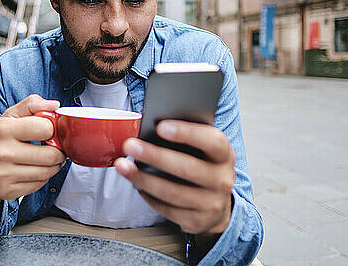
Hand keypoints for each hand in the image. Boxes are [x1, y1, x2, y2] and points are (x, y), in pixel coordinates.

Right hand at [0, 94, 65, 232]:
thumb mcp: (10, 116)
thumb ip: (32, 104)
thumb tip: (55, 105)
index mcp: (3, 129)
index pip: (46, 128)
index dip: (52, 129)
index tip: (49, 131)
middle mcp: (2, 152)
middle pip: (51, 154)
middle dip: (58, 151)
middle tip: (54, 148)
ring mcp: (4, 174)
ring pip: (48, 171)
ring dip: (54, 165)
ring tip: (46, 158)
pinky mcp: (8, 191)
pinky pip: (40, 184)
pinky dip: (43, 177)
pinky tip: (34, 170)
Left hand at [114, 120, 235, 236]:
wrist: (216, 203)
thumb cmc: (202, 165)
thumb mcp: (202, 148)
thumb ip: (186, 136)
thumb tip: (152, 126)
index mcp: (224, 155)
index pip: (211, 141)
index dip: (187, 133)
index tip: (160, 126)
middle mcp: (222, 180)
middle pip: (188, 168)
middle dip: (155, 156)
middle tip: (130, 145)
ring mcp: (211, 204)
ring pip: (173, 192)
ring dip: (143, 178)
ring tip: (122, 166)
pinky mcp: (196, 221)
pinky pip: (167, 209)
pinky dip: (148, 196)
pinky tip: (136, 184)